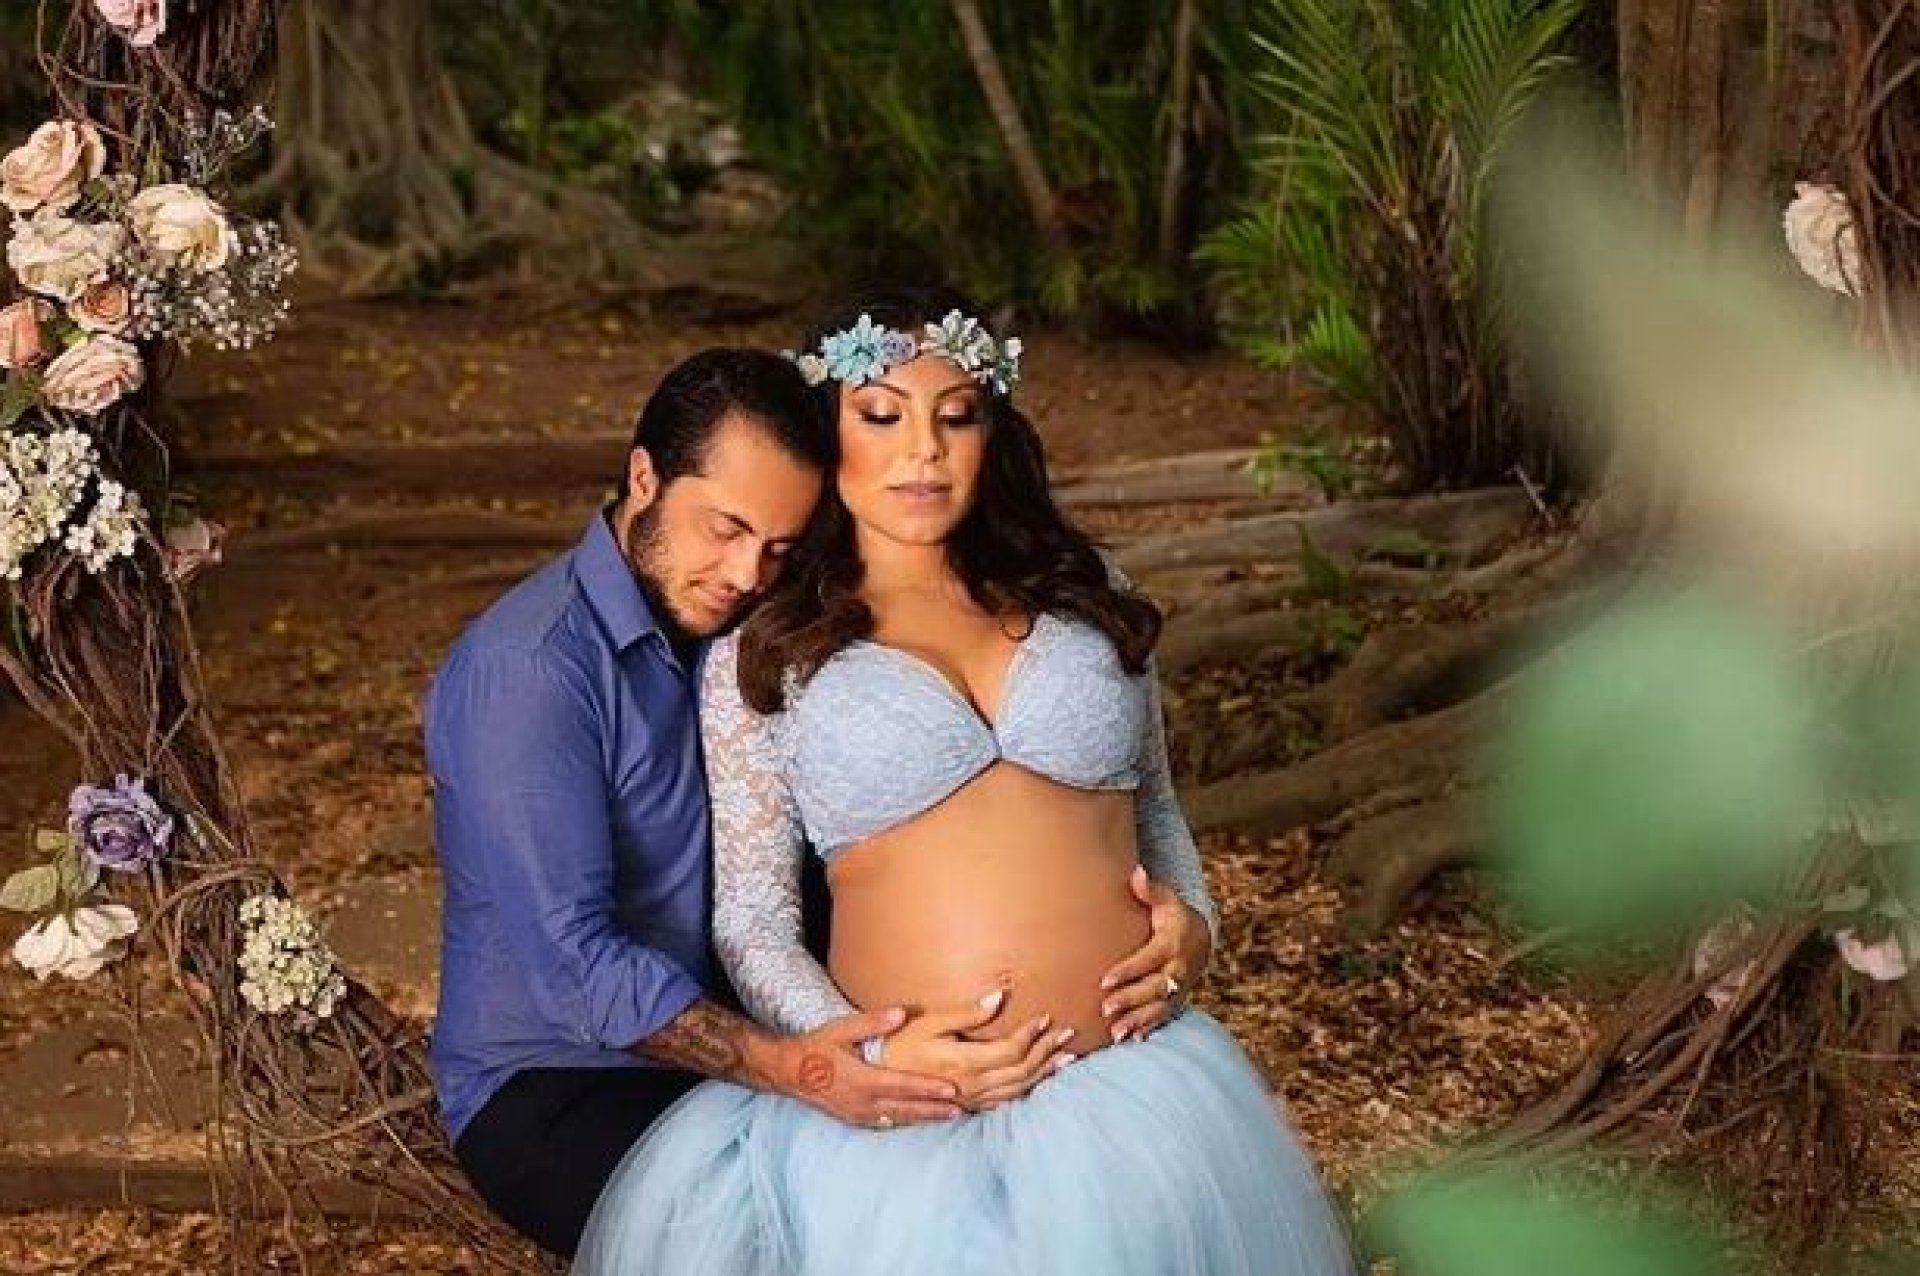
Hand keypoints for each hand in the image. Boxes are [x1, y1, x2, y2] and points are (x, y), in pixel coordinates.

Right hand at [760, 1006, 965, 1129]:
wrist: (788, 1072)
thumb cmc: (816, 1047)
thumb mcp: (841, 1029)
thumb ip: (872, 1022)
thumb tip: (901, 1013)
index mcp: (862, 1079)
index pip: (903, 1085)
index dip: (928, 1088)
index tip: (951, 1089)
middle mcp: (862, 1102)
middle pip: (906, 1108)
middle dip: (934, 1109)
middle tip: (961, 1109)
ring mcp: (858, 1114)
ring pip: (898, 1118)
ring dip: (924, 1118)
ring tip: (949, 1116)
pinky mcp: (854, 1120)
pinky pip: (886, 1122)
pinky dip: (906, 1121)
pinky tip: (919, 1119)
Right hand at [881, 987, 1078, 1111]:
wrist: (876, 1077)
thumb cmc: (898, 1044)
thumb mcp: (929, 1022)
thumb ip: (966, 1013)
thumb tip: (998, 997)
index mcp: (963, 1063)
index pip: (1011, 1050)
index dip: (1031, 1033)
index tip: (1046, 1016)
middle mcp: (970, 1086)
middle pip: (1021, 1071)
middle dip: (1048, 1052)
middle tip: (1070, 1036)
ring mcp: (968, 1100)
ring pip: (1017, 1090)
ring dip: (1043, 1073)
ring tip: (1066, 1059)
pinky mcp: (965, 1106)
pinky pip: (1004, 1102)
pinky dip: (1026, 1089)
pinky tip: (1038, 1081)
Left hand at [1099, 866, 1211, 1042]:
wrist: (1200, 939)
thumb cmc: (1173, 917)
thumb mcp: (1166, 900)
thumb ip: (1150, 890)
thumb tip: (1136, 874)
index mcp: (1172, 944)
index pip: (1148, 960)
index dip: (1128, 971)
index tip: (1104, 981)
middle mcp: (1178, 969)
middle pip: (1153, 988)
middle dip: (1130, 999)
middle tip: (1105, 1009)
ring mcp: (1179, 988)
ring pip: (1158, 1007)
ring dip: (1138, 1020)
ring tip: (1115, 1033)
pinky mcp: (1177, 1000)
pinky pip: (1164, 1017)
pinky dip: (1148, 1028)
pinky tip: (1130, 1039)